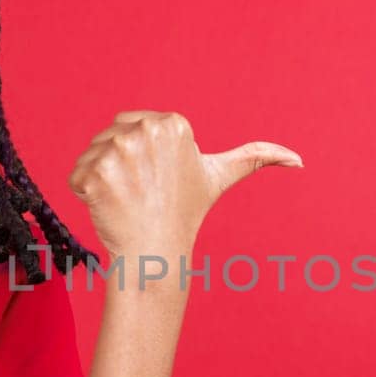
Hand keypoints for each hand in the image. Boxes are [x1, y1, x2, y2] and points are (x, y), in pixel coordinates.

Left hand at [67, 110, 302, 258]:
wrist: (156, 252)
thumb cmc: (185, 213)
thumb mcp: (221, 177)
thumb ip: (257, 157)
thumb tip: (299, 161)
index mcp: (173, 124)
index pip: (133, 125)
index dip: (139, 155)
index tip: (156, 179)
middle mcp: (147, 131)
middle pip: (111, 136)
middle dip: (119, 164)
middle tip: (140, 193)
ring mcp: (119, 153)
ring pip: (92, 154)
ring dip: (101, 179)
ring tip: (125, 201)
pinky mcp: (94, 173)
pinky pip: (76, 174)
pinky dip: (83, 193)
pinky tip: (107, 208)